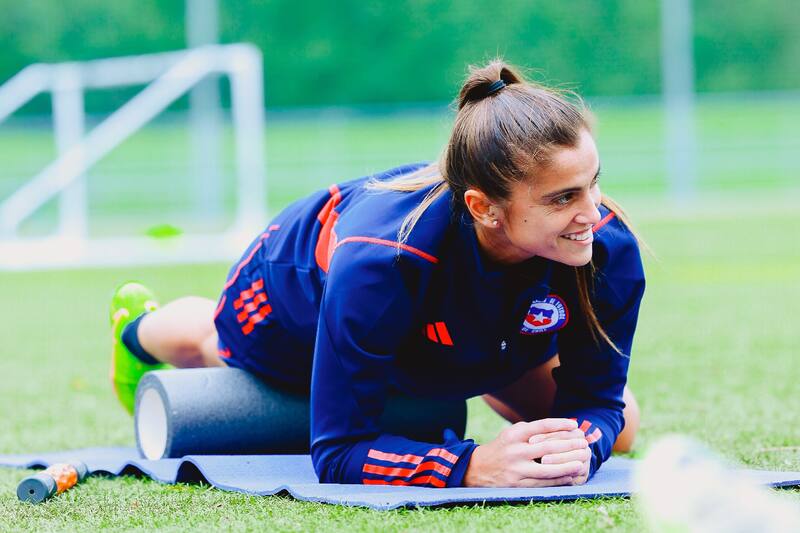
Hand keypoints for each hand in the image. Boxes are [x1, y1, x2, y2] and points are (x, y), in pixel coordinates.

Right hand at [463, 418, 587, 486]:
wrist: (478, 469)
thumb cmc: (502, 447)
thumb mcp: (512, 433)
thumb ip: (532, 429)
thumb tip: (560, 426)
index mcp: (514, 435)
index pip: (541, 426)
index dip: (560, 424)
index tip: (574, 425)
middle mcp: (515, 451)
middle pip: (548, 448)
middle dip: (569, 445)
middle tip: (584, 443)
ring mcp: (516, 469)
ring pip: (547, 468)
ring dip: (567, 466)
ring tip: (582, 462)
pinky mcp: (518, 484)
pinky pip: (543, 483)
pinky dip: (558, 480)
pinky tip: (569, 476)